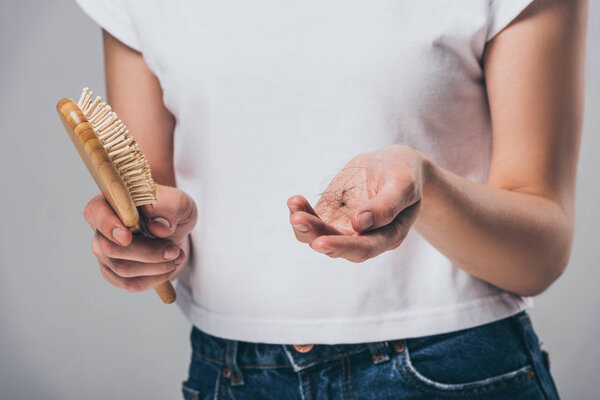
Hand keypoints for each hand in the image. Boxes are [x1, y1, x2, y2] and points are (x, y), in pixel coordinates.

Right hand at [84, 184, 197, 291]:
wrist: (172, 229)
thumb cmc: (171, 210)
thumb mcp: (179, 202)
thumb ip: (170, 209)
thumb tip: (158, 226)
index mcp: (109, 202)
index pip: (97, 213)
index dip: (109, 226)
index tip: (126, 237)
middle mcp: (100, 229)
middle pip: (111, 248)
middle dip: (147, 253)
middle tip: (174, 251)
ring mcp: (104, 253)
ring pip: (123, 269)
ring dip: (156, 267)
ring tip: (178, 256)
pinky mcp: (114, 273)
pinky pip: (130, 284)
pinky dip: (154, 279)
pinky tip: (169, 267)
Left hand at [287, 145, 422, 261]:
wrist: (392, 163)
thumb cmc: (405, 172)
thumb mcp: (403, 183)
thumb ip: (387, 204)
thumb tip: (359, 223)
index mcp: (389, 235)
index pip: (364, 248)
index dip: (342, 247)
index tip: (321, 242)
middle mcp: (365, 238)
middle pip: (337, 247)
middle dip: (315, 235)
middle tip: (298, 220)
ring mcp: (346, 229)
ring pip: (320, 236)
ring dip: (304, 226)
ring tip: (294, 205)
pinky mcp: (331, 216)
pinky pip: (313, 220)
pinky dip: (301, 212)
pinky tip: (293, 201)